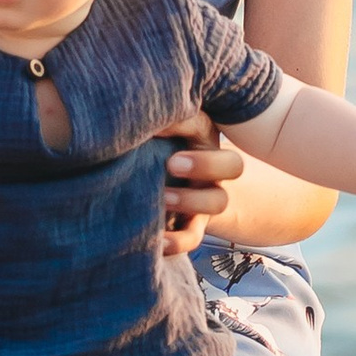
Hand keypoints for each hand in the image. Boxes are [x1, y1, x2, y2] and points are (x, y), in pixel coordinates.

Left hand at [160, 116, 240, 261]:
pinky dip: (177, 241)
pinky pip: (193, 236)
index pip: (202, 125)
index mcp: (202, 137)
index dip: (182, 124)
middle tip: (173, 163)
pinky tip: (158, 242)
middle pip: (232, 164)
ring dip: (190, 200)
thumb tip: (123, 113)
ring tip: (164, 199)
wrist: (179, 185)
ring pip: (217, 201)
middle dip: (205, 164)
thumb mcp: (164, 134)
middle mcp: (211, 167)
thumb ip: (155, 124)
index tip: (154, 127)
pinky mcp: (193, 224)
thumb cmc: (163, 149)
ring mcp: (206, 196)